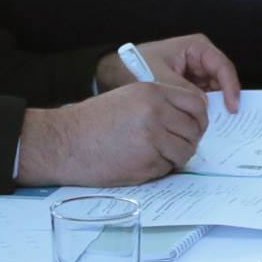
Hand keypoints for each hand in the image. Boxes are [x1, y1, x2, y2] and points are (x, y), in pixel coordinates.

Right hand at [18, 81, 208, 186]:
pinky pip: (167, 169)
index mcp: (152, 92)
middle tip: (176, 146)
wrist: (63, 142)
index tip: (193, 128)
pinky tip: (140, 163)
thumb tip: (188, 121)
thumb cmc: (92, 122)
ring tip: (156, 156)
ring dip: (176, 158)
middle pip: (194, 130)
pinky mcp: (146, 163)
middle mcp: (155, 112)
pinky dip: (159, 170)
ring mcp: (152, 138)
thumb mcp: (128, 98)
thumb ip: (159, 104)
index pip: (196, 104)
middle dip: (189, 141)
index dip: (198, 119)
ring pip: (185, 151)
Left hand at [97, 34, 240, 111]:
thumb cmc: (136, 66)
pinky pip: (205, 99)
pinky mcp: (192, 86)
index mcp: (196, 47)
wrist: (118, 72)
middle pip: (222, 80)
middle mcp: (201, 58)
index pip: (222, 66)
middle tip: (227, 122)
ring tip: (215, 125)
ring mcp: (198, 73)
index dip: (230, 87)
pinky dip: (204, 111)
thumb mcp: (157, 75)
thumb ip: (181, 88)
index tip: (232, 107)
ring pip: (216, 92)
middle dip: (224, 100)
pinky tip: (202, 124)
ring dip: (215, 107)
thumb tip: (203, 104)